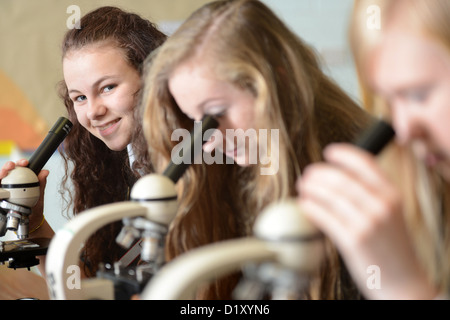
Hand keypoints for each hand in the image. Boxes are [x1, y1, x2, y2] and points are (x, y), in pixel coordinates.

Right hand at [0, 159, 48, 232]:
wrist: (31, 222)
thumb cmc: (35, 208)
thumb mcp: (39, 195)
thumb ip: (41, 183)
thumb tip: (45, 172)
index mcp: (22, 181)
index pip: (19, 168)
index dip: (20, 163)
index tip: (25, 162)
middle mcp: (11, 185)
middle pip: (7, 171)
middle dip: (8, 166)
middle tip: (12, 165)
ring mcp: (4, 191)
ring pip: (0, 179)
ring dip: (0, 173)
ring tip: (3, 173)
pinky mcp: (0, 198)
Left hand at [296, 143, 436, 298]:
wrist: (403, 281)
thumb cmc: (391, 245)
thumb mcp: (391, 214)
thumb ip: (371, 194)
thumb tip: (337, 176)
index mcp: (392, 194)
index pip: (365, 163)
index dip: (344, 154)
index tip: (329, 152)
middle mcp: (382, 205)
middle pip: (342, 178)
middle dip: (319, 173)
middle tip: (307, 174)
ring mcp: (368, 223)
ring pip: (330, 196)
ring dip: (311, 188)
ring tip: (303, 187)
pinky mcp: (353, 240)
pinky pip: (324, 217)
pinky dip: (310, 208)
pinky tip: (304, 205)